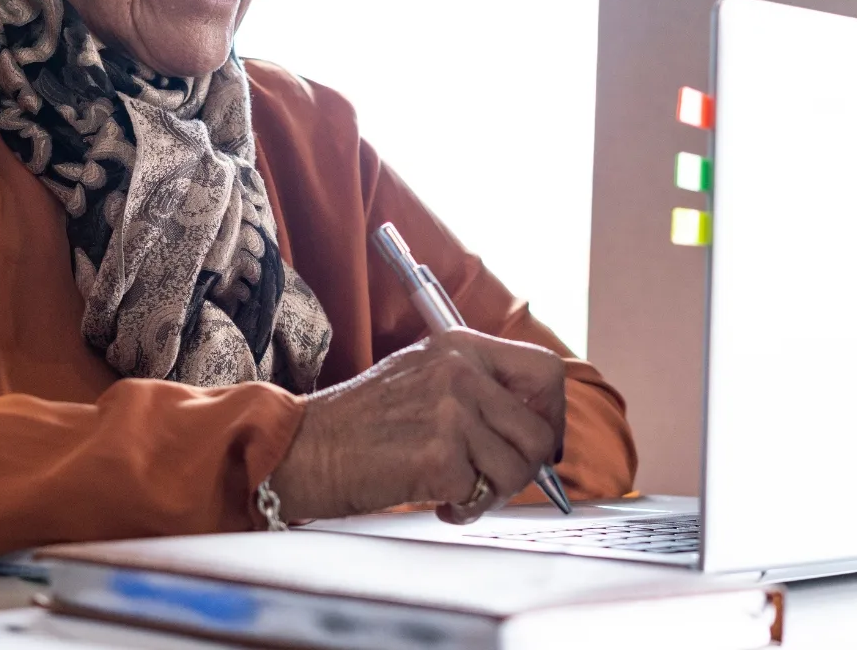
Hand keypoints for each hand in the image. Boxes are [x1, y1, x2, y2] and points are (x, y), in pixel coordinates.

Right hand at [268, 329, 565, 524]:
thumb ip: (476, 389)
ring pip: (518, 469)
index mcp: (460, 346)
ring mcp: (452, 413)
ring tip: (457, 490)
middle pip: (540, 431)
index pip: (545, 372)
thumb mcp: (422, 377)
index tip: (541, 442)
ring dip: (493, 492)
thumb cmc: (358, 423)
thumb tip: (536, 427)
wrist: (304, 447)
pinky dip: (463, 510)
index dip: (552, 414)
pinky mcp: (441, 457)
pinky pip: (483, 496)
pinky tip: (434, 501)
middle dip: (525, 467)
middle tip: (494, 480)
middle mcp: (461, 372)